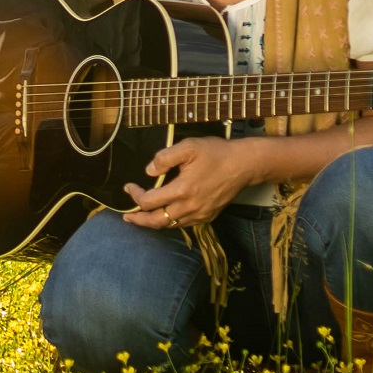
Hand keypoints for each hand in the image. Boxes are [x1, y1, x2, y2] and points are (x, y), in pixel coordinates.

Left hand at [122, 137, 259, 229]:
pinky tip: (165, 215)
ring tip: (142, 217)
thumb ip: (165, 158)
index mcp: (182, 190)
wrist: (245, 165)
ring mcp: (200, 214)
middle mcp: (190, 207)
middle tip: (127, 217)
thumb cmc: (217, 153)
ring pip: (170, 225)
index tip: (129, 187)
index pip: (149, 202)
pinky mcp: (208, 216)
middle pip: (156, 221)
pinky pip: (184, 224)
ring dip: (154, 222)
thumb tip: (149, 171)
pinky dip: (170, 222)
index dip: (135, 196)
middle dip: (138, 220)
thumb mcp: (188, 147)